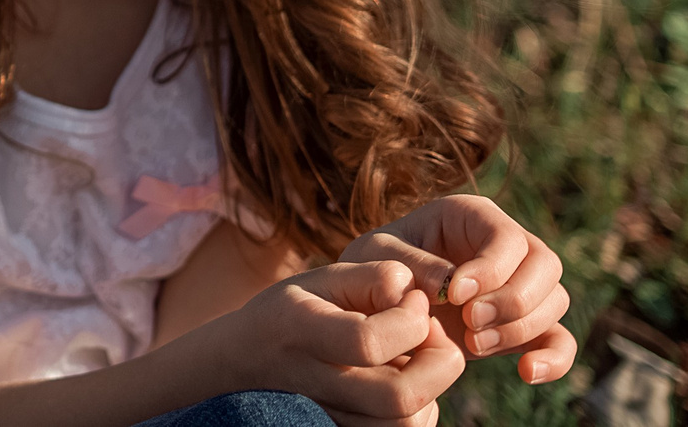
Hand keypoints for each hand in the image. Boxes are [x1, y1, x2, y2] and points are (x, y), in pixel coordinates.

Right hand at [212, 260, 464, 426]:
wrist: (248, 361)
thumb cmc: (292, 311)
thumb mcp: (320, 279)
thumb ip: (371, 276)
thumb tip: (415, 293)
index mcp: (302, 333)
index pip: (369, 342)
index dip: (410, 319)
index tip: (414, 298)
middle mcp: (318, 384)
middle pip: (401, 396)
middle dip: (440, 360)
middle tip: (432, 331)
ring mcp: (334, 418)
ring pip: (410, 422)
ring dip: (433, 385)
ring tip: (415, 354)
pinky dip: (423, 406)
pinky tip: (402, 377)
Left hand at [340, 195, 575, 381]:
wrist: (375, 306)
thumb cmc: (375, 267)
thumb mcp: (377, 255)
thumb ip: (411, 264)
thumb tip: (449, 284)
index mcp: (471, 215)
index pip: (507, 236)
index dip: (491, 269)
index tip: (455, 295)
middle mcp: (506, 244)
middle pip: (545, 265)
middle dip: (512, 300)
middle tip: (471, 323)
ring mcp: (520, 283)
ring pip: (554, 300)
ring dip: (519, 328)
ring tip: (472, 343)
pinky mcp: (523, 322)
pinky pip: (560, 339)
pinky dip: (553, 358)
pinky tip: (527, 373)